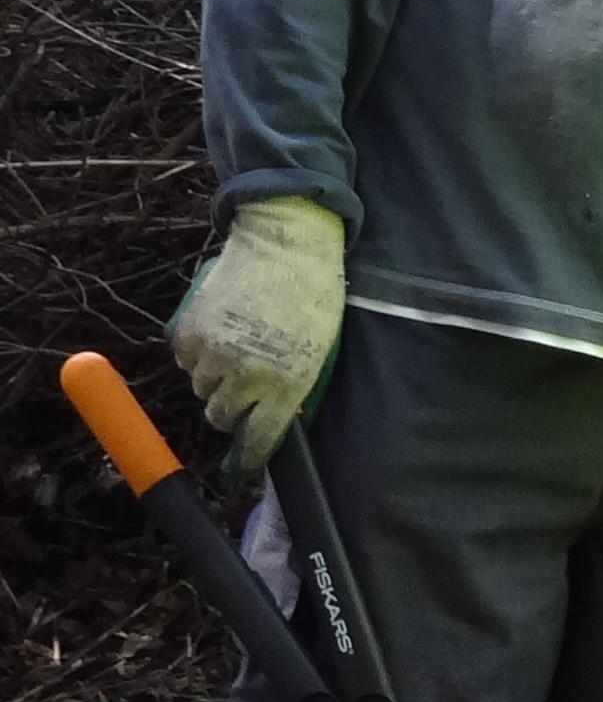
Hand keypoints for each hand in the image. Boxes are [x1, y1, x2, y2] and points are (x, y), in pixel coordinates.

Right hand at [170, 198, 345, 472]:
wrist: (285, 244)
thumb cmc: (314, 295)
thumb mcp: (319, 348)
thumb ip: (296, 386)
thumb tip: (278, 416)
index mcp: (286, 382)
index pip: (259, 438)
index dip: (251, 452)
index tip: (248, 457)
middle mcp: (245, 374)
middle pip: (220, 416)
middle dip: (230, 409)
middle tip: (241, 390)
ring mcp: (213, 352)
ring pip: (200, 388)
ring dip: (213, 378)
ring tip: (233, 350)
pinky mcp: (189, 330)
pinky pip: (184, 360)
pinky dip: (196, 354)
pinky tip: (216, 333)